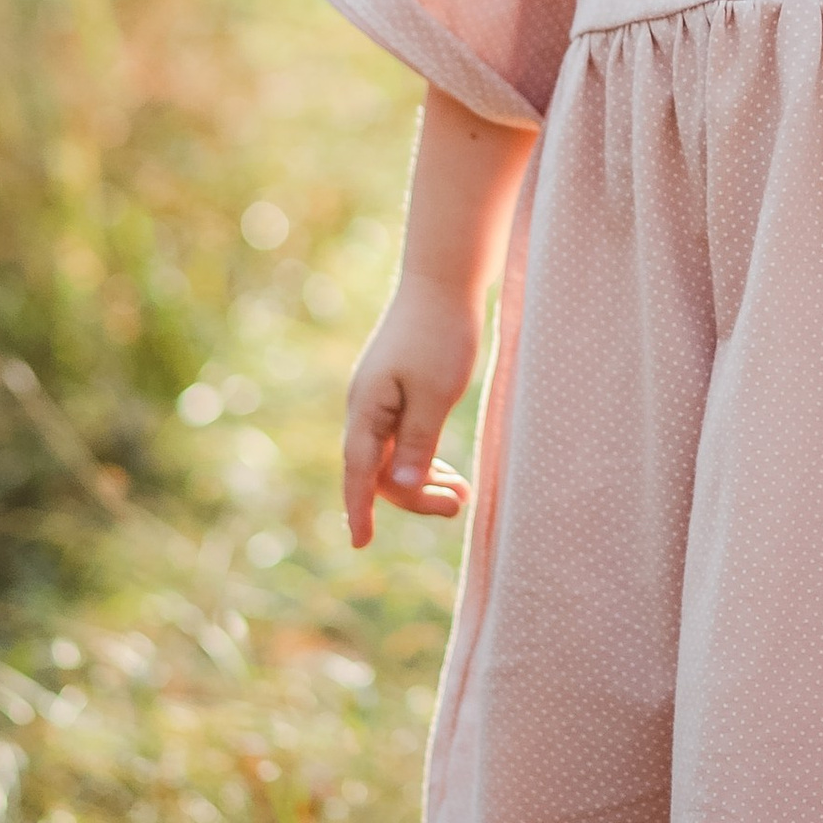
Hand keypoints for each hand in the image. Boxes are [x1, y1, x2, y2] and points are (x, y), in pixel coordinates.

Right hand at [341, 272, 481, 546]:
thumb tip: (397, 488)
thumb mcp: (434, 395)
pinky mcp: (397, 390)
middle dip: (415, 496)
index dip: (359, 509)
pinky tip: (450, 474)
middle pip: (377, 470)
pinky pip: (402, 439)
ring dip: (423, 480)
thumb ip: (416, 444)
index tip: (361, 544)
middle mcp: (366, 406)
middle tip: (460, 504)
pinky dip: (424, 459)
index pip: (358, 471)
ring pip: (392, 457)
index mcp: (367, 408)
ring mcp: (380, 398)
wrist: (444, 279)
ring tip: (464, 496)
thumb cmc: (441, 334)